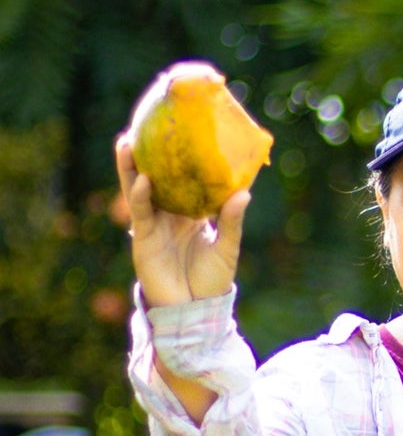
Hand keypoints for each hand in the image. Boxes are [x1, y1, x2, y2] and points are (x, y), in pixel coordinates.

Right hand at [115, 133, 249, 306]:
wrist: (196, 310)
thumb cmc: (212, 279)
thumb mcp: (228, 247)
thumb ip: (232, 221)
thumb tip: (244, 193)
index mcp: (190, 212)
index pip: (182, 179)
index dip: (177, 158)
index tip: (177, 131)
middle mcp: (169, 214)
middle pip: (156, 178)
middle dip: (147, 154)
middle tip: (142, 125)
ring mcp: (154, 225)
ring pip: (140, 190)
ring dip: (131, 167)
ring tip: (126, 141)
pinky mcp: (143, 239)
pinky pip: (141, 213)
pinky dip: (140, 196)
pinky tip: (141, 179)